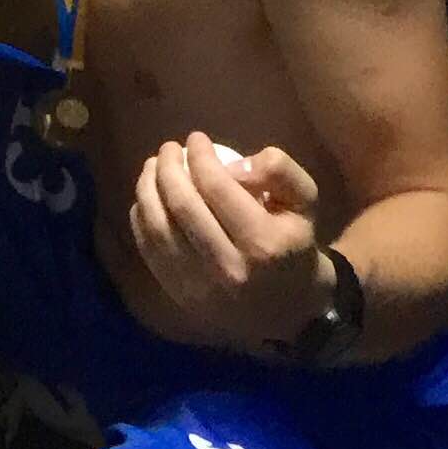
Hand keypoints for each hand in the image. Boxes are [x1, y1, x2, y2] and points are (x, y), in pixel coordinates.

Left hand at [127, 135, 329, 350]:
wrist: (290, 310)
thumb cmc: (295, 245)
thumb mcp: (305, 201)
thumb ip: (279, 170)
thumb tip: (234, 164)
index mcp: (262, 243)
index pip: (216, 187)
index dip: (199, 155)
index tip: (196, 138)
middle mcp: (228, 268)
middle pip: (182, 206)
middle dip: (167, 167)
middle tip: (168, 148)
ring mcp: (200, 288)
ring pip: (158, 228)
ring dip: (147, 189)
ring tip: (153, 167)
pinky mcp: (181, 297)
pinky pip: (150, 250)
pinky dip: (142, 218)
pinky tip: (147, 198)